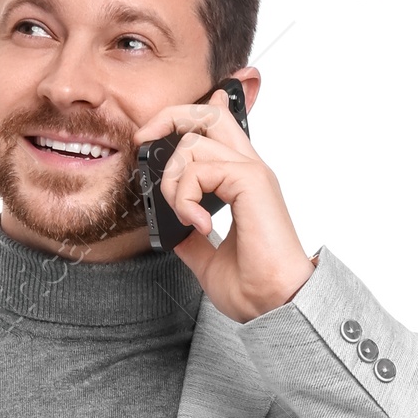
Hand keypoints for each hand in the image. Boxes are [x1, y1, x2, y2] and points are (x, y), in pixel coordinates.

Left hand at [134, 87, 315, 323]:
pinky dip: (185, 197)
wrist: (273, 305)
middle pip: (208, 112)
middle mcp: (248, 170)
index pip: (218, 126)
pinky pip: (200, 167)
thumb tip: (168, 228)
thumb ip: (190, 236)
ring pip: (194, 140)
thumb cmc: (252, 287)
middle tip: (143, 141)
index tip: (152, 137)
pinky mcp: (251, 180)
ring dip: (172, 180)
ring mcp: (251, 172)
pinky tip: (198, 224)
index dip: (185, 118)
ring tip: (183, 217)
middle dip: (168, 117)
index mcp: (242, 183)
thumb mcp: (206, 257)